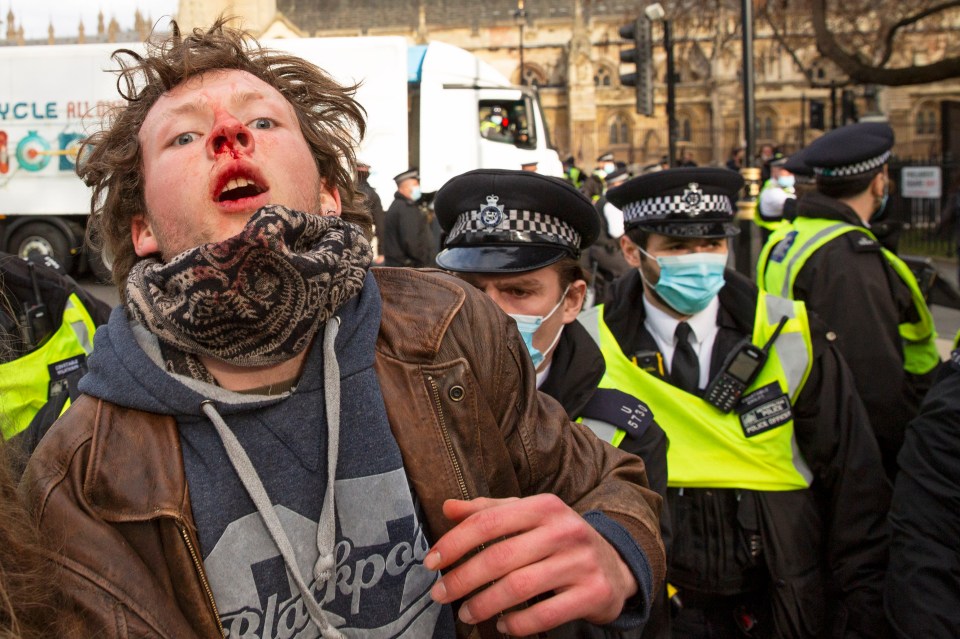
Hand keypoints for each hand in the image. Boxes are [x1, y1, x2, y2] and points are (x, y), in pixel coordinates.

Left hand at [425, 495, 637, 635]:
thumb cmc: (560, 540)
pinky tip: (502, 626)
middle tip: (441, 594)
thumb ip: (489, 512)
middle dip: (463, 578)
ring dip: (484, 604)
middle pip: (499, 556)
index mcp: (544, 506)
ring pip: (519, 587)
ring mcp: (580, 562)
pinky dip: (517, 624)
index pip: (489, 521)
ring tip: (466, 613)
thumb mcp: (530, 517)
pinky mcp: (592, 593)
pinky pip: (545, 614)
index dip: (455, 542)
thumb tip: (448, 508)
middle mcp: (564, 530)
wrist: (616, 566)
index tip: (431, 562)